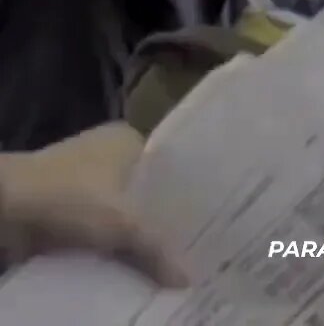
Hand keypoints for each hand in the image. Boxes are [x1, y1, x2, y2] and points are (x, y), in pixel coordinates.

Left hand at [0, 123, 185, 285]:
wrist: (0, 206)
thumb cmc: (68, 197)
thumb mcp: (122, 223)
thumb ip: (157, 248)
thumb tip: (187, 279)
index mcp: (127, 139)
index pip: (170, 167)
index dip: (188, 196)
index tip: (208, 221)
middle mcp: (106, 152)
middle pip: (145, 193)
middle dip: (161, 221)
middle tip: (191, 248)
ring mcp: (81, 179)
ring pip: (120, 212)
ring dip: (132, 235)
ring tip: (167, 259)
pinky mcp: (62, 204)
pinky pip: (97, 226)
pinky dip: (108, 244)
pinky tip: (130, 263)